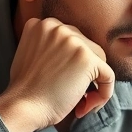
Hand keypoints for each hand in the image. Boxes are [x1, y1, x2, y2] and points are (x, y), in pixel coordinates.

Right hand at [0, 17, 114, 131]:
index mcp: (43, 24)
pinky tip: (87, 107)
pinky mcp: (87, 58)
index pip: (73, 41)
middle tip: (72, 95)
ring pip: (100, 61)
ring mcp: (74, 41)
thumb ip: (49, 46)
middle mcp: (59, 27)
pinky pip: (108, 76)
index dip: (72, 65)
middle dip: (84, 74)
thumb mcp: (31, 54)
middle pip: (88, 48)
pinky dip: (104, 94)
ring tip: (79, 103)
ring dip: (94, 85)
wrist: (22, 107)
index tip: (62, 82)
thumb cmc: (26, 90)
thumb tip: (73, 56)